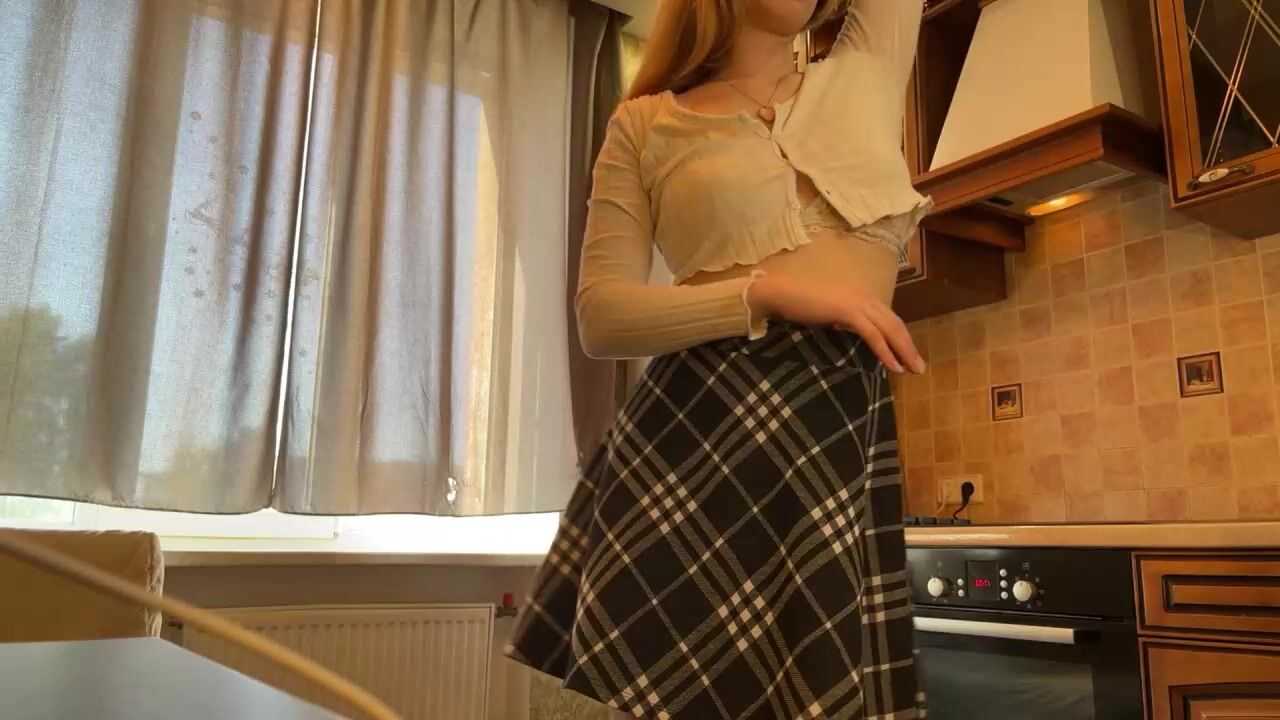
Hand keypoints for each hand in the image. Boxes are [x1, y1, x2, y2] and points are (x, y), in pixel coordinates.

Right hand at [747, 273, 925, 373]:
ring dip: (904, 351)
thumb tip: (854, 336)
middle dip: (910, 347)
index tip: (910, 357)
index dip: (902, 339)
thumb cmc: (801, 304)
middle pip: (896, 324)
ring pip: (890, 329)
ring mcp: (858, 304)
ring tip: (913, 370)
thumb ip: (846, 321)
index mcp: (862, 298)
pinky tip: (894, 366)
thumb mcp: (831, 314)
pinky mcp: (848, 311)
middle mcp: (865, 298)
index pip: (889, 320)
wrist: (782, 294)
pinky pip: (873, 334)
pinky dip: (885, 351)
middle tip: (920, 368)